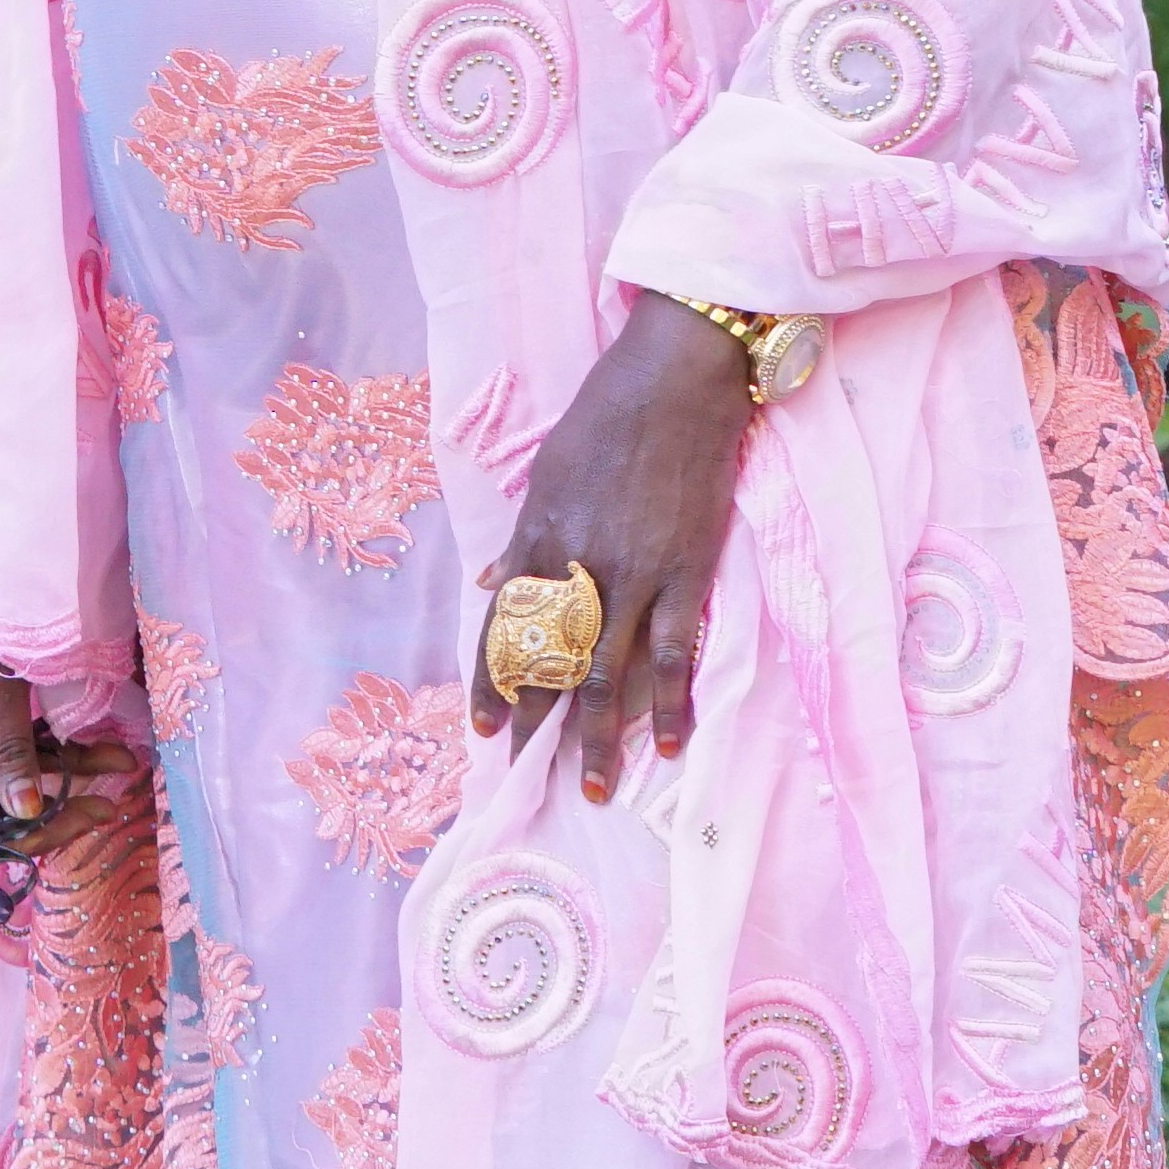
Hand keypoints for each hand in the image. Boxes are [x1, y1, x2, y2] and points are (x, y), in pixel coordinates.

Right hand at [0, 657, 142, 840]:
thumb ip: (9, 750)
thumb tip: (26, 812)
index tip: (43, 853)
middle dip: (49, 814)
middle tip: (102, 811)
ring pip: (18, 776)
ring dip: (69, 777)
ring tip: (124, 767)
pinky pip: (27, 745)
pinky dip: (65, 750)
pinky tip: (108, 748)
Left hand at [475, 294, 760, 800]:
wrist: (675, 379)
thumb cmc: (606, 413)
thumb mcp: (548, 471)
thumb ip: (523, 534)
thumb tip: (493, 577)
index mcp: (537, 540)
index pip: (505, 629)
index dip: (492, 682)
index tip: (482, 727)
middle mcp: (578, 569)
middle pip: (550, 664)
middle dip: (535, 724)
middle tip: (523, 774)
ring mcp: (634, 577)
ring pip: (609, 674)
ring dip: (599, 737)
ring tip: (592, 789)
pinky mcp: (686, 573)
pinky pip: (675, 653)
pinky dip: (672, 703)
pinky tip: (669, 745)